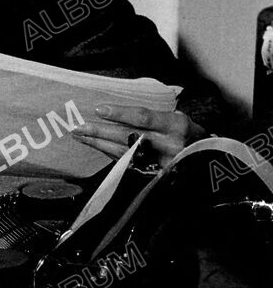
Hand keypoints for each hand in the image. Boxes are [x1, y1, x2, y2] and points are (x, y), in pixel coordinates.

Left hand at [72, 104, 205, 167]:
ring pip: (123, 153)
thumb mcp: (177, 119)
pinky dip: (109, 155)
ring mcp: (162, 164)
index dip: (120, 113)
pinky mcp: (155, 178)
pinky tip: (97, 147)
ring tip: (81, 136)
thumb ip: (152, 116)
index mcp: (175, 125)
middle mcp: (169, 145)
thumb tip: (116, 110)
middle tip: (79, 127)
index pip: (143, 117)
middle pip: (128, 137)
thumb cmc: (187, 135)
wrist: (208, 163)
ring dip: (99, 144)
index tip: (99, 109)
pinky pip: (127, 164)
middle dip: (101, 132)